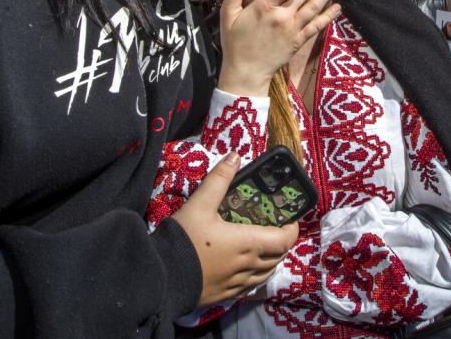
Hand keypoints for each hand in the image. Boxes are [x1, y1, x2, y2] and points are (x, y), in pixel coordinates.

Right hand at [171, 152, 299, 306]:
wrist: (159, 278)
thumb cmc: (184, 240)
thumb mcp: (199, 204)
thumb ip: (219, 179)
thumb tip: (235, 155)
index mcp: (248, 243)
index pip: (285, 240)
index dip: (291, 229)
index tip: (288, 219)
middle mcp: (248, 266)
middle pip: (278, 256)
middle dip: (281, 242)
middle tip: (274, 228)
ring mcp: (237, 284)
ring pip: (266, 273)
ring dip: (271, 260)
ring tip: (263, 247)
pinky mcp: (225, 296)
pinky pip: (251, 286)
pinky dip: (256, 275)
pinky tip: (245, 268)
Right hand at [217, 0, 340, 95]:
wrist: (246, 72)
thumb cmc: (235, 43)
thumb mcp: (228, 16)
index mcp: (264, 6)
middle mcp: (282, 16)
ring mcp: (292, 29)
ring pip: (313, 8)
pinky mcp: (298, 41)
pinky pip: (316, 26)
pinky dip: (327, 16)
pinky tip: (337, 8)